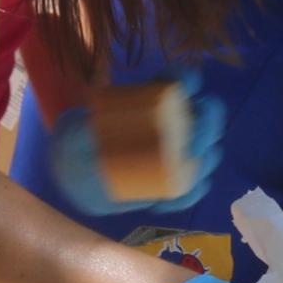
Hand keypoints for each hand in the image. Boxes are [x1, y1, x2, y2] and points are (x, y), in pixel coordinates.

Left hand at [47, 81, 227, 214]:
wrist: (79, 177)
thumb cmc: (78, 145)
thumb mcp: (73, 134)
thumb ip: (77, 131)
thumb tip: (90, 131)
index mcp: (156, 97)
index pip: (179, 79)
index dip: (188, 79)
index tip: (185, 88)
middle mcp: (177, 120)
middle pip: (208, 116)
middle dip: (207, 129)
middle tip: (191, 148)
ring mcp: (181, 150)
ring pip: (208, 153)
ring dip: (202, 167)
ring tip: (176, 185)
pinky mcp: (179, 179)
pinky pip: (194, 188)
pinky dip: (185, 197)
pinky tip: (161, 204)